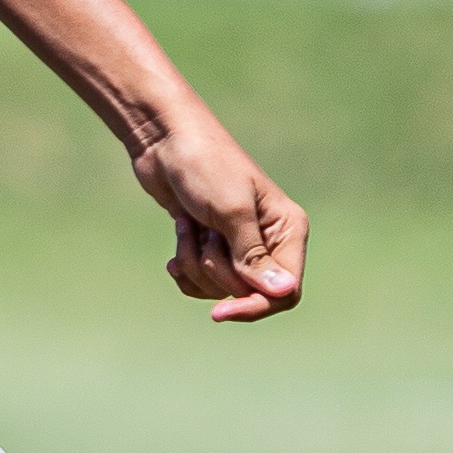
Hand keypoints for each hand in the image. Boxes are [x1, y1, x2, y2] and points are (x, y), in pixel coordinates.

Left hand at [132, 109, 306, 323]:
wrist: (165, 140)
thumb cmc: (206, 166)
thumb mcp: (232, 212)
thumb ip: (255, 257)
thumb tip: (285, 293)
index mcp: (288, 230)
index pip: (285, 292)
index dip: (255, 306)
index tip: (220, 311)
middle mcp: (268, 241)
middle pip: (247, 291)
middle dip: (215, 271)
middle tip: (204, 234)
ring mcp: (237, 244)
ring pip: (219, 287)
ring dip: (195, 262)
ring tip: (188, 225)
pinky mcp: (210, 244)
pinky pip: (200, 281)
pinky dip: (185, 266)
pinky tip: (178, 241)